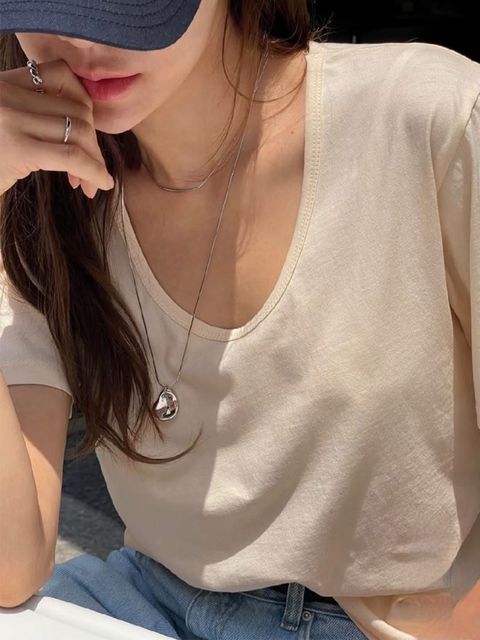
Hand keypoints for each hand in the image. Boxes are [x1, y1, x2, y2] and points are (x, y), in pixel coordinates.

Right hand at [0, 58, 114, 198]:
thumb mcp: (4, 126)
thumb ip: (31, 115)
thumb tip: (83, 126)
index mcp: (1, 82)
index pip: (61, 75)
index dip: (84, 108)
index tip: (84, 137)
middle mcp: (4, 93)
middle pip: (76, 108)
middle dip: (93, 142)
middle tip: (93, 172)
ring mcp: (9, 118)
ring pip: (79, 131)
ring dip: (95, 161)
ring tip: (91, 184)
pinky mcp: (17, 148)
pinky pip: (73, 156)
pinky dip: (94, 171)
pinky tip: (100, 184)